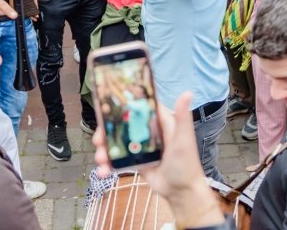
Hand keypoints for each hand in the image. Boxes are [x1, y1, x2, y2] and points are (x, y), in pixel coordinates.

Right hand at [92, 92, 223, 226]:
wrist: (181, 193)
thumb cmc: (186, 164)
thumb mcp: (183, 139)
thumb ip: (183, 117)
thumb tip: (188, 92)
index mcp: (160, 122)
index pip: (139, 107)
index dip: (123, 105)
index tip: (106, 107)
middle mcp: (148, 132)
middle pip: (123, 124)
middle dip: (107, 131)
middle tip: (98, 140)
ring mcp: (140, 147)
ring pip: (117, 142)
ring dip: (105, 150)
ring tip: (100, 160)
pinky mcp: (135, 161)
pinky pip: (118, 159)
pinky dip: (108, 164)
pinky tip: (103, 171)